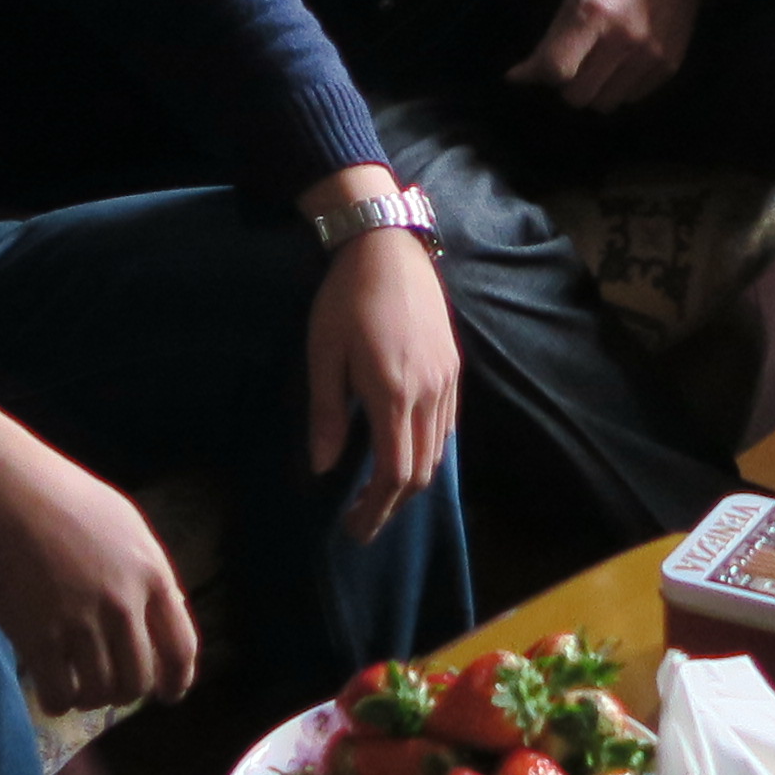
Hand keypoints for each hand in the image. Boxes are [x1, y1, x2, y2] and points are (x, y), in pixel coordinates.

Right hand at [0, 392, 198, 712]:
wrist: (5, 490)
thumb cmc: (65, 497)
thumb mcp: (126, 525)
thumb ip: (147, 571)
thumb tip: (164, 613)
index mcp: (151, 573)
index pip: (180, 647)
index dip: (176, 681)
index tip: (168, 694)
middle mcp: (122, 604)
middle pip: (137, 679)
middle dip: (126, 693)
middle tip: (110, 688)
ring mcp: (79, 623)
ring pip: (100, 693)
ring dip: (92, 699)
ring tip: (80, 688)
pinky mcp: (38, 638)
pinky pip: (60, 695)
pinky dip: (59, 703)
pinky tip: (54, 693)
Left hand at [302, 178, 459, 541]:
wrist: (387, 246)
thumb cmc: (345, 299)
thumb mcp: (323, 354)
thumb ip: (325, 414)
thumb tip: (321, 468)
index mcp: (391, 394)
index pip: (393, 473)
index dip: (376, 508)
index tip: (355, 528)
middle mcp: (427, 393)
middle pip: (421, 471)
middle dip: (393, 505)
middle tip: (364, 523)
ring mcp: (446, 380)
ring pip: (438, 450)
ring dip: (412, 481)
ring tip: (381, 495)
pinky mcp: (453, 366)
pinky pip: (446, 424)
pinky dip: (428, 450)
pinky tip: (405, 451)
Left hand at [510, 0, 702, 111]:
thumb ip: (548, 42)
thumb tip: (516, 78)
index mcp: (595, 14)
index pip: (556, 69)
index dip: (542, 73)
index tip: (540, 68)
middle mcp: (625, 39)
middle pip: (578, 96)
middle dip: (568, 85)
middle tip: (573, 66)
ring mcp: (651, 56)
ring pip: (605, 104)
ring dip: (595, 91)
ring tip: (599, 66)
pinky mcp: (669, 68)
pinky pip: (631, 99)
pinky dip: (620, 89)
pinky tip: (623, 65)